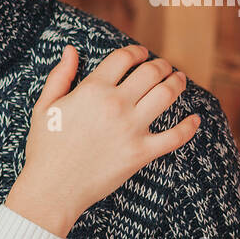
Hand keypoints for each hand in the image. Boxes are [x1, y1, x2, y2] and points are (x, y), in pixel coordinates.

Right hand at [4, 44, 199, 236]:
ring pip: (167, 95)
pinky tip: (195, 119)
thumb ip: (60, 76)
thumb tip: (71, 50)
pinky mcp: (141, 153)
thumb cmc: (45, 148)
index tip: (141, 54)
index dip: (136, 51)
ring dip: (177, 83)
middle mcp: (115, 105)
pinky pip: (175, 136)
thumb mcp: (45, 107)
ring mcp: (131, 129)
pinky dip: (189, 127)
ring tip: (178, 80)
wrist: (52, 188)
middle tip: (164, 67)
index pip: (124, 58)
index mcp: (92, 90)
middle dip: (161, 65)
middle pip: (151, 72)